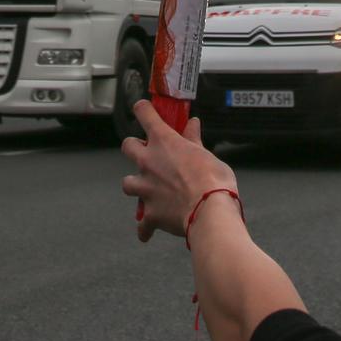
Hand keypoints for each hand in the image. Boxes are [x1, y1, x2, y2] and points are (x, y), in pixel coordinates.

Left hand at [120, 99, 237, 243]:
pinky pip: (142, 223)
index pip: (145, 114)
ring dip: (136, 186)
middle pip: (128, 146)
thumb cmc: (213, 181)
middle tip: (147, 154)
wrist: (210, 212)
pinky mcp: (149, 212)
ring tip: (148, 192)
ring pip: (127, 183)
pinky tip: (148, 231)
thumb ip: (194, 140)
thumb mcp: (207, 154)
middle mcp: (149, 161)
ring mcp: (145, 187)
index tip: (143, 109)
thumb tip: (192, 123)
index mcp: (164, 142)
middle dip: (134, 148)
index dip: (143, 110)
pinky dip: (145, 227)